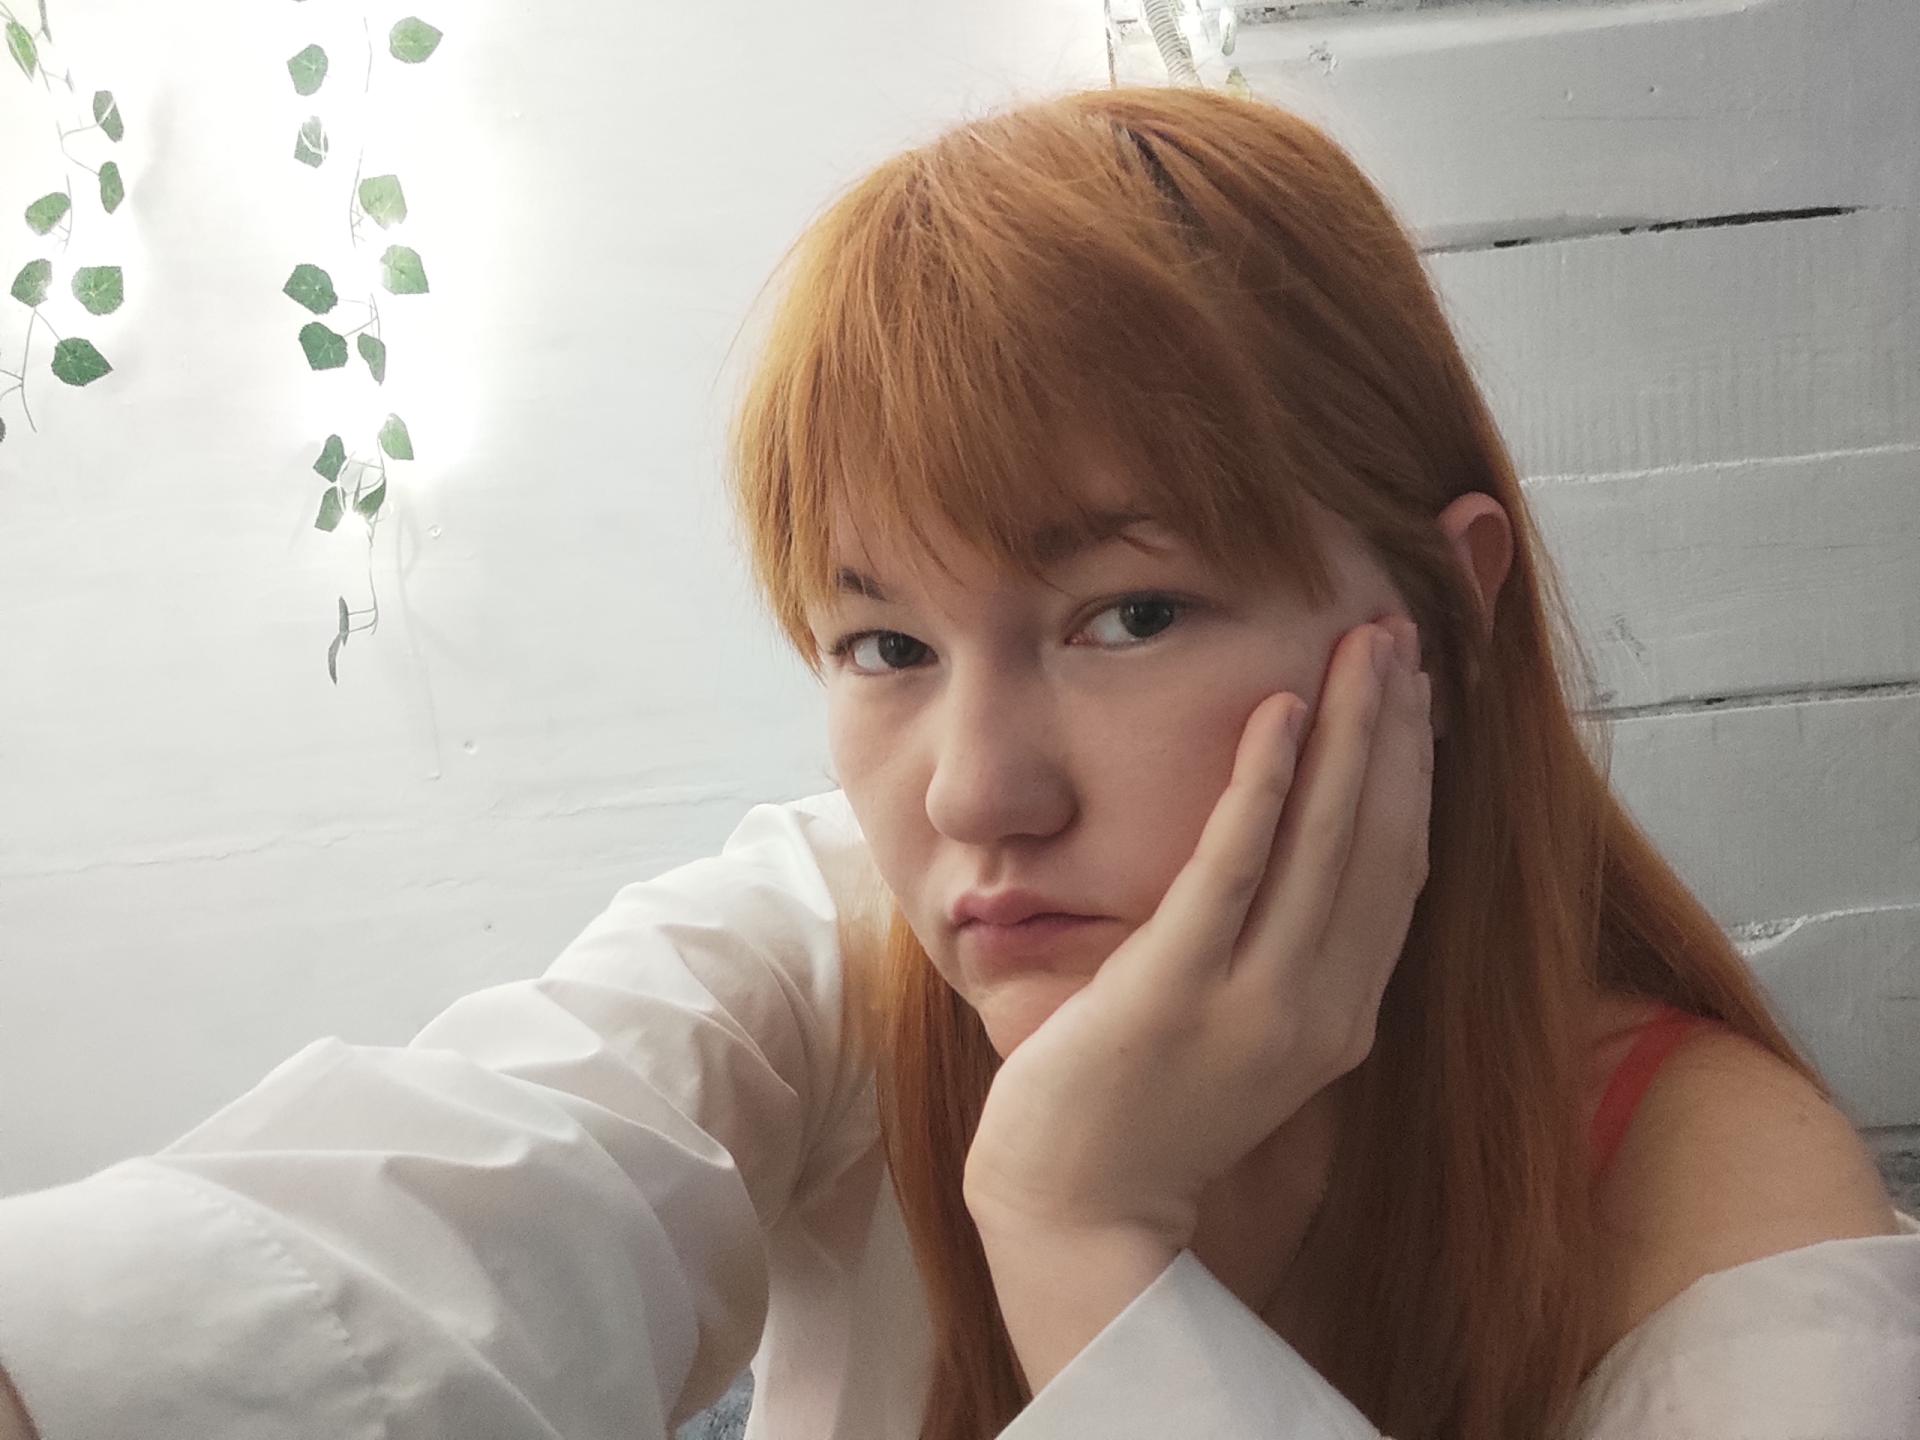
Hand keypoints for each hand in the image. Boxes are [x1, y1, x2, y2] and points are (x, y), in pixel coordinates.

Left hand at [962, 617, 1432, 1252]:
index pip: (1400, 869)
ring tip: (1365, 645)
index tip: (1421, 690)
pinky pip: (1232, 869)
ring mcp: (1252, 1005)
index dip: (1416, 772)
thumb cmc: (1144, 1109)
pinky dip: (1265, 785)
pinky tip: (1280, 711)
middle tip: (1404, 633)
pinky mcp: (1175, 992)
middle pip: (1382, 840)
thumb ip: (1284, 959)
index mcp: (1341, 1015)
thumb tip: (1300, 867)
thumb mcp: (1243, 1033)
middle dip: (1399, 729)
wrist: (1073, 1206)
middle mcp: (1320, 1009)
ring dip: (1353, 732)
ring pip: (1327, 842)